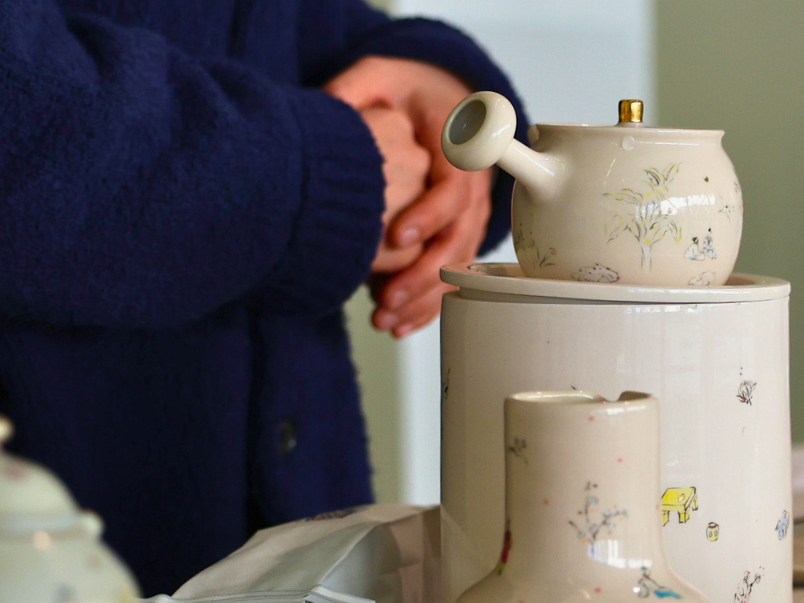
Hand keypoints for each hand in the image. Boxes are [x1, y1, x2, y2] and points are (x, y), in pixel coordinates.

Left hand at [327, 57, 495, 335]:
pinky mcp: (461, 236)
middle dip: (424, 274)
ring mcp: (471, 215)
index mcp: (458, 146)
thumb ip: (357, 88)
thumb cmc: (408, 93)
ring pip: (460, 267)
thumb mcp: (380, 76)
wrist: (443, 103)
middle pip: (460, 239)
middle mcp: (472, 185)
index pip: (454, 187)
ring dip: (425, 299)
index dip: (429, 215)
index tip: (395, 238)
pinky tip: (399, 326)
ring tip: (385, 320)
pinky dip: (429, 305)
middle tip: (386, 297)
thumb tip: (330, 108)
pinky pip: (454, 277)